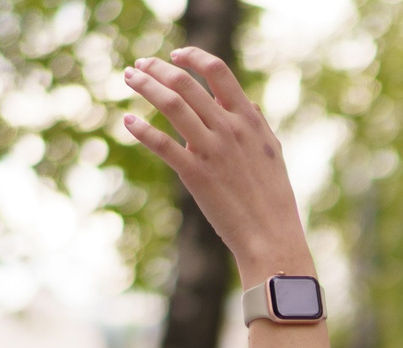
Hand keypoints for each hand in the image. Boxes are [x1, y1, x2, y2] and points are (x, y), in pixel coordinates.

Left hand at [121, 51, 312, 280]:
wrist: (271, 238)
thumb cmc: (274, 198)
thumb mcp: (273, 154)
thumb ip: (258, 126)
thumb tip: (250, 105)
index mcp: (249, 121)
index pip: (218, 71)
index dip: (193, 57)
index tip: (176, 55)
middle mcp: (230, 129)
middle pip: (186, 83)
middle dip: (157, 68)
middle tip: (138, 66)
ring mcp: (212, 150)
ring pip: (172, 104)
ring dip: (145, 86)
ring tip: (129, 79)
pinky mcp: (195, 174)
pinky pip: (162, 144)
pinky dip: (141, 129)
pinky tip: (128, 121)